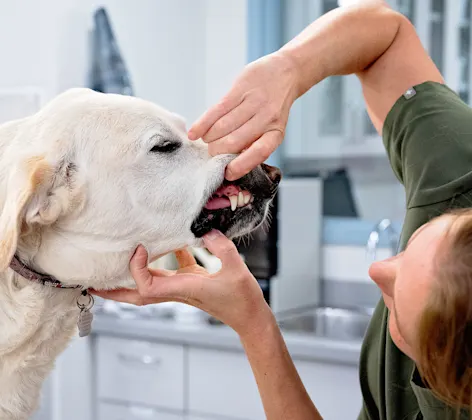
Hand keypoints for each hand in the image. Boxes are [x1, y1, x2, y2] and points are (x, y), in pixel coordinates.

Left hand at [91, 230, 272, 337]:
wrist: (249, 317)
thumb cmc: (242, 299)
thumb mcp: (235, 269)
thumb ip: (220, 247)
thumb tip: (206, 230)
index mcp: (183, 290)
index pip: (146, 286)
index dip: (136, 269)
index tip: (140, 248)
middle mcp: (177, 291)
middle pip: (136, 295)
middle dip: (112, 291)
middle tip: (91, 283)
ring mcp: (182, 288)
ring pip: (149, 285)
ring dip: (130, 277)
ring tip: (115, 264)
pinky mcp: (191, 283)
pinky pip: (170, 273)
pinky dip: (162, 262)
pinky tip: (167, 244)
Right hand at [188, 51, 298, 180]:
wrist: (286, 72)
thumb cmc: (274, 107)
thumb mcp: (272, 128)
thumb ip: (255, 143)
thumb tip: (232, 162)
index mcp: (276, 133)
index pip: (258, 153)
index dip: (241, 165)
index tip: (227, 174)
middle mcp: (266, 118)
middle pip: (233, 141)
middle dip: (217, 151)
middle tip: (211, 153)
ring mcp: (253, 102)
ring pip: (222, 127)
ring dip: (209, 138)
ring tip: (207, 141)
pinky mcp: (240, 88)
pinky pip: (217, 110)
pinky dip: (202, 124)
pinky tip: (194, 134)